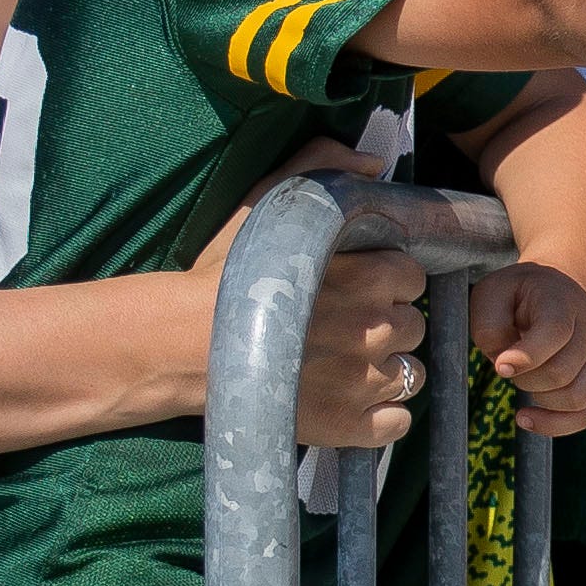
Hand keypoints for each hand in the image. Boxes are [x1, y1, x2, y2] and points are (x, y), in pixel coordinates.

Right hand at [189, 157, 438, 451]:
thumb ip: (323, 166)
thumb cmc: (220, 273)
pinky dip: (379, 416)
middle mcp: (378, 328)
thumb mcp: (267, 202)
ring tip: (335, 365)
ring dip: (382, 371)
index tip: (349, 290)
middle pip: (411, 327)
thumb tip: (373, 159)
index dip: (382, 285)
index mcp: (373, 274)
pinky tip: (345, 402)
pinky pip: (397, 423)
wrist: (174, 345)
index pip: (411, 278)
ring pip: (410, 374)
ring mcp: (366, 381)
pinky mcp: (349, 426)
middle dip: (381, 326)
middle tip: (334, 329)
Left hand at [473, 262, 585, 433]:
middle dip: (524, 379)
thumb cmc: (518, 296)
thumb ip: (489, 326)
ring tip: (524, 381)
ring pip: (576, 399)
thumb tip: (505, 367)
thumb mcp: (492, 294)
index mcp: (563, 304)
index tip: (500, 366)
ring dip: (540, 400)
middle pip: (561, 373)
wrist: (561, 290)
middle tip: (509, 365)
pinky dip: (554, 426)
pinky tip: (526, 418)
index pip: (555, 334)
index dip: (526, 357)